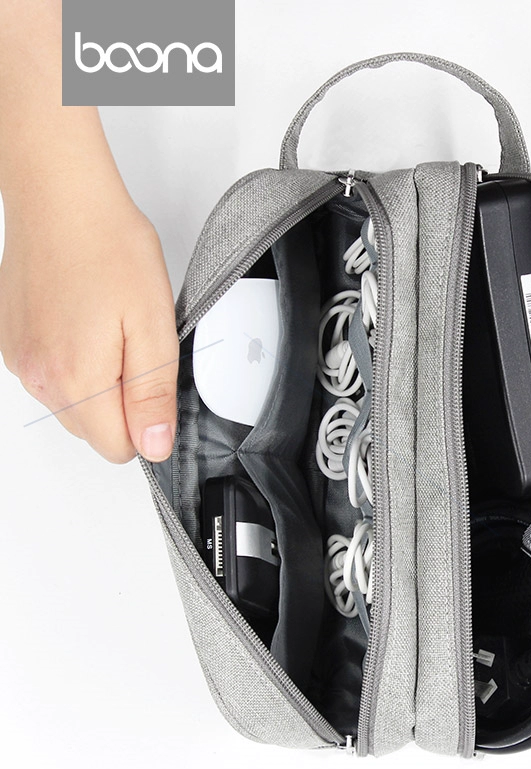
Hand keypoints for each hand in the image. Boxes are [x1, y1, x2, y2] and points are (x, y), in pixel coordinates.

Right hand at [0, 168, 178, 463]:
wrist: (62, 199)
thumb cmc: (109, 248)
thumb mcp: (154, 326)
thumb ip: (153, 394)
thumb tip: (154, 445)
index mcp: (77, 380)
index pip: (119, 448)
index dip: (148, 425)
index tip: (156, 386)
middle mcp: (40, 378)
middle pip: (94, 430)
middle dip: (124, 404)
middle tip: (138, 348)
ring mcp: (21, 361)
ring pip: (73, 405)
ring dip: (100, 383)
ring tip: (112, 330)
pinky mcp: (14, 343)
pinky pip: (52, 377)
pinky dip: (75, 363)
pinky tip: (88, 323)